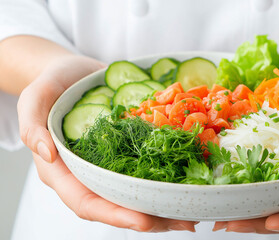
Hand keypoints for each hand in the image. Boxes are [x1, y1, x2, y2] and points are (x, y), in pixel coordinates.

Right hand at [18, 55, 196, 231]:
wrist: (73, 73)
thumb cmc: (51, 84)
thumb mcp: (35, 98)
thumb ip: (33, 126)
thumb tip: (47, 155)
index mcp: (63, 171)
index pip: (87, 203)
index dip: (115, 215)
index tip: (144, 221)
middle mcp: (89, 174)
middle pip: (118, 207)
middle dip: (151, 218)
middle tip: (184, 222)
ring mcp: (110, 165)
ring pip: (137, 195)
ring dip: (165, 207)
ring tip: (194, 214)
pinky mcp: (128, 152)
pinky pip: (147, 171)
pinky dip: (168, 181)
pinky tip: (191, 185)